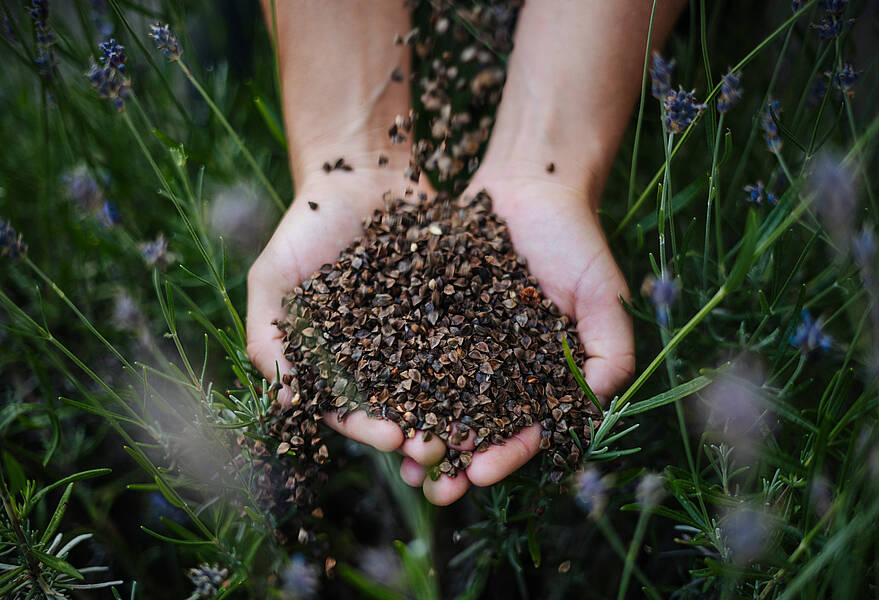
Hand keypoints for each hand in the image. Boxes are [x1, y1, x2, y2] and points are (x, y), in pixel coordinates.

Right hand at [248, 165, 461, 463]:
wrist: (362, 174)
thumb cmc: (307, 227)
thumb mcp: (274, 277)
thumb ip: (268, 334)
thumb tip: (285, 398)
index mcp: (334, 362)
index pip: (348, 408)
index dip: (367, 426)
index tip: (392, 438)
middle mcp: (377, 358)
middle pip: (397, 408)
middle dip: (417, 432)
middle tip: (441, 450)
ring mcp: (416, 336)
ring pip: (437, 385)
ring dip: (453, 414)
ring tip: (473, 432)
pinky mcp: (449, 311)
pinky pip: (467, 343)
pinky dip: (480, 367)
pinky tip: (498, 385)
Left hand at [396, 164, 634, 502]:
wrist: (529, 185)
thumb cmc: (575, 241)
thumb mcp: (603, 293)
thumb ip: (609, 349)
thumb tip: (600, 400)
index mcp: (539, 378)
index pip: (525, 431)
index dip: (507, 456)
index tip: (483, 472)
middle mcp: (497, 371)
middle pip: (474, 428)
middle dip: (454, 461)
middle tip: (432, 486)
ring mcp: (460, 347)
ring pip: (434, 401)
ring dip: (416, 433)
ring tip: (396, 456)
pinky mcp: (427, 320)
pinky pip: (405, 355)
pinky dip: (390, 381)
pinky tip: (371, 402)